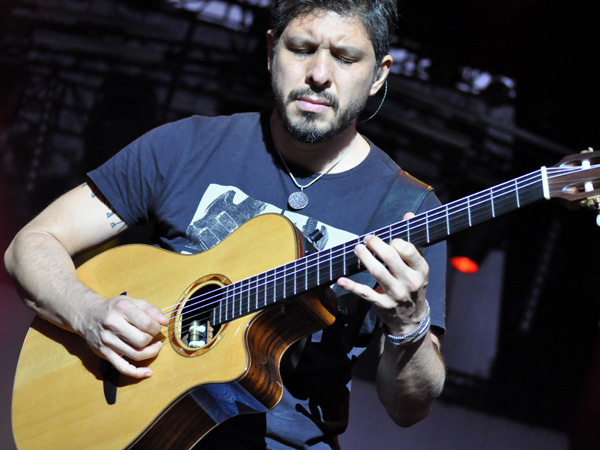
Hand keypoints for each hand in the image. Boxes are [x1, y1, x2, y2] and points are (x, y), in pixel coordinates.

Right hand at [76, 294, 168, 377]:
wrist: (87, 315)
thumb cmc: (114, 308)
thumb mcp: (132, 302)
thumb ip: (151, 310)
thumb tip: (165, 321)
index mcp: (122, 309)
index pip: (146, 323)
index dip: (157, 328)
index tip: (156, 327)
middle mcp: (113, 324)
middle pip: (142, 340)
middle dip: (152, 340)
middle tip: (152, 336)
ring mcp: (107, 341)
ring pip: (136, 355)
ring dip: (150, 353)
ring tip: (153, 347)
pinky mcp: (104, 353)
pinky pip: (122, 367)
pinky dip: (137, 372)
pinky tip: (148, 372)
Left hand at [337, 213, 428, 334]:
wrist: (412, 319)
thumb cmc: (413, 285)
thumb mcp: (418, 266)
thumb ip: (412, 241)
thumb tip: (408, 215)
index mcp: (420, 270)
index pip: (408, 250)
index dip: (395, 241)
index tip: (389, 240)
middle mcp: (410, 282)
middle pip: (390, 258)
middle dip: (376, 245)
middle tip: (366, 239)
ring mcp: (395, 294)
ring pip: (377, 273)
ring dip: (364, 258)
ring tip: (357, 249)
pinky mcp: (382, 304)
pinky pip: (364, 293)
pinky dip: (351, 286)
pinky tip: (341, 280)